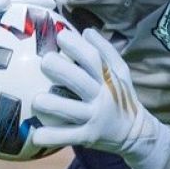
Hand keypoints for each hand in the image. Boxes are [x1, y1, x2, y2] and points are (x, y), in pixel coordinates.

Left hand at [29, 27, 164, 161]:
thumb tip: (86, 31)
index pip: (93, 58)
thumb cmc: (120, 97)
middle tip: (44, 61)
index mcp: (107, 79)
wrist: (134, 134)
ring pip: (72, 111)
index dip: (76, 46)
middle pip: (80, 81)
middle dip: (61, 70)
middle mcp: (101, 97)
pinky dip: (51, 137)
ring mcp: (94, 118)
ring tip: (36, 100)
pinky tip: (35, 135)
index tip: (60, 36)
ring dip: (53, 104)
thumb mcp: (121, 73)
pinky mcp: (88, 137)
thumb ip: (106, 52)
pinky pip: (67, 137)